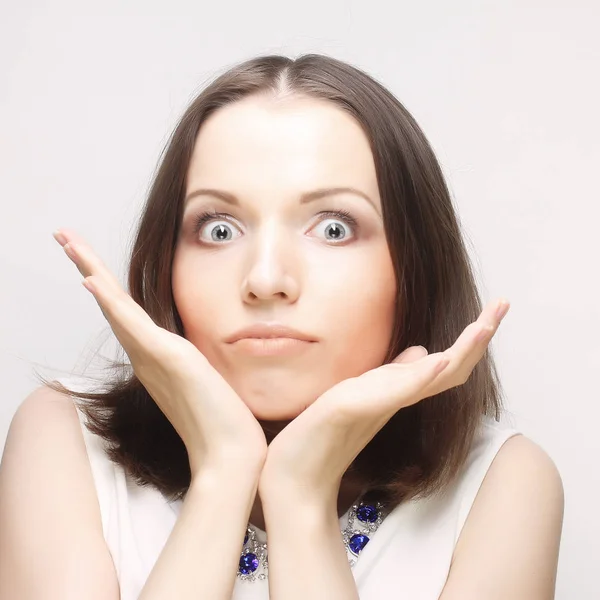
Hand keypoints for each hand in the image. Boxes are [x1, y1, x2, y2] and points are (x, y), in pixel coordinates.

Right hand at [52, 228, 266, 476]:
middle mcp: (147, 357)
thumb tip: (207, 357)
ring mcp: (153, 358)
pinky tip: (92, 280)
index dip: (106, 286)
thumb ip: (200, 366)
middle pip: (112, 303)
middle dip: (88, 267)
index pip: (126, 312)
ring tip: (68, 241)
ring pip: (116, 306)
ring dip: (91, 270)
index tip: (90, 263)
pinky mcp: (168, 360)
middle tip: (64, 237)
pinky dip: (110, 302)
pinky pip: (132, 324)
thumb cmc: (224, 424)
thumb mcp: (210, 381)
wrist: (231, 456)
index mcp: (156, 358)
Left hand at [258, 298, 509, 502]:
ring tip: (483, 326)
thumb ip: (394, 375)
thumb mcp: (361, 394)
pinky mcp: (351, 409)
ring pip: (430, 378)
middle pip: (450, 369)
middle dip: (477, 339)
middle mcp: (394, 399)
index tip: (494, 310)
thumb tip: (422, 351)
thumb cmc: (323, 437)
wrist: (294, 479)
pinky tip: (437, 362)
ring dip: (460, 352)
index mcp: (397, 392)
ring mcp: (376, 405)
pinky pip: (392, 394)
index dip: (471, 341)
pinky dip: (419, 378)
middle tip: (502, 307)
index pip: (445, 364)